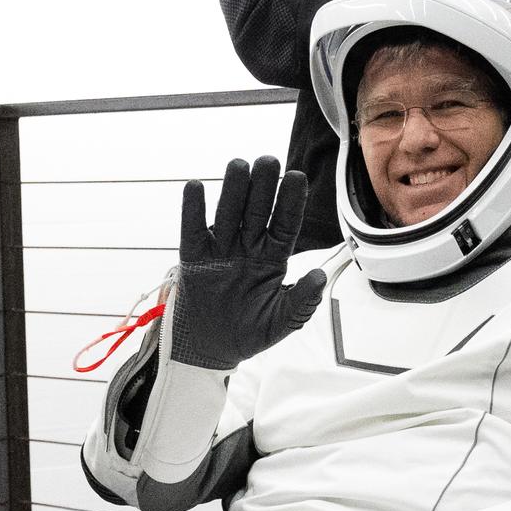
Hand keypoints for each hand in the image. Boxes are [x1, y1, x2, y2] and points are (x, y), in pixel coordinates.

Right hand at [172, 156, 325, 369]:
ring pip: (228, 214)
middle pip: (256, 211)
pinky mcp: (194, 258)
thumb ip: (302, 301)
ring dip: (233, 190)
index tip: (296, 177)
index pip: (285, 224)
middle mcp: (248, 248)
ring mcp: (221, 250)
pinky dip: (192, 209)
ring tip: (239, 165)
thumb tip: (318, 276)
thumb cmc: (251, 332)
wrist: (212, 350)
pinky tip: (195, 187)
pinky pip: (192, 230)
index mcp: (273, 258)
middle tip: (268, 161)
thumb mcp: (283, 322)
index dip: (290, 202)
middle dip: (263, 187)